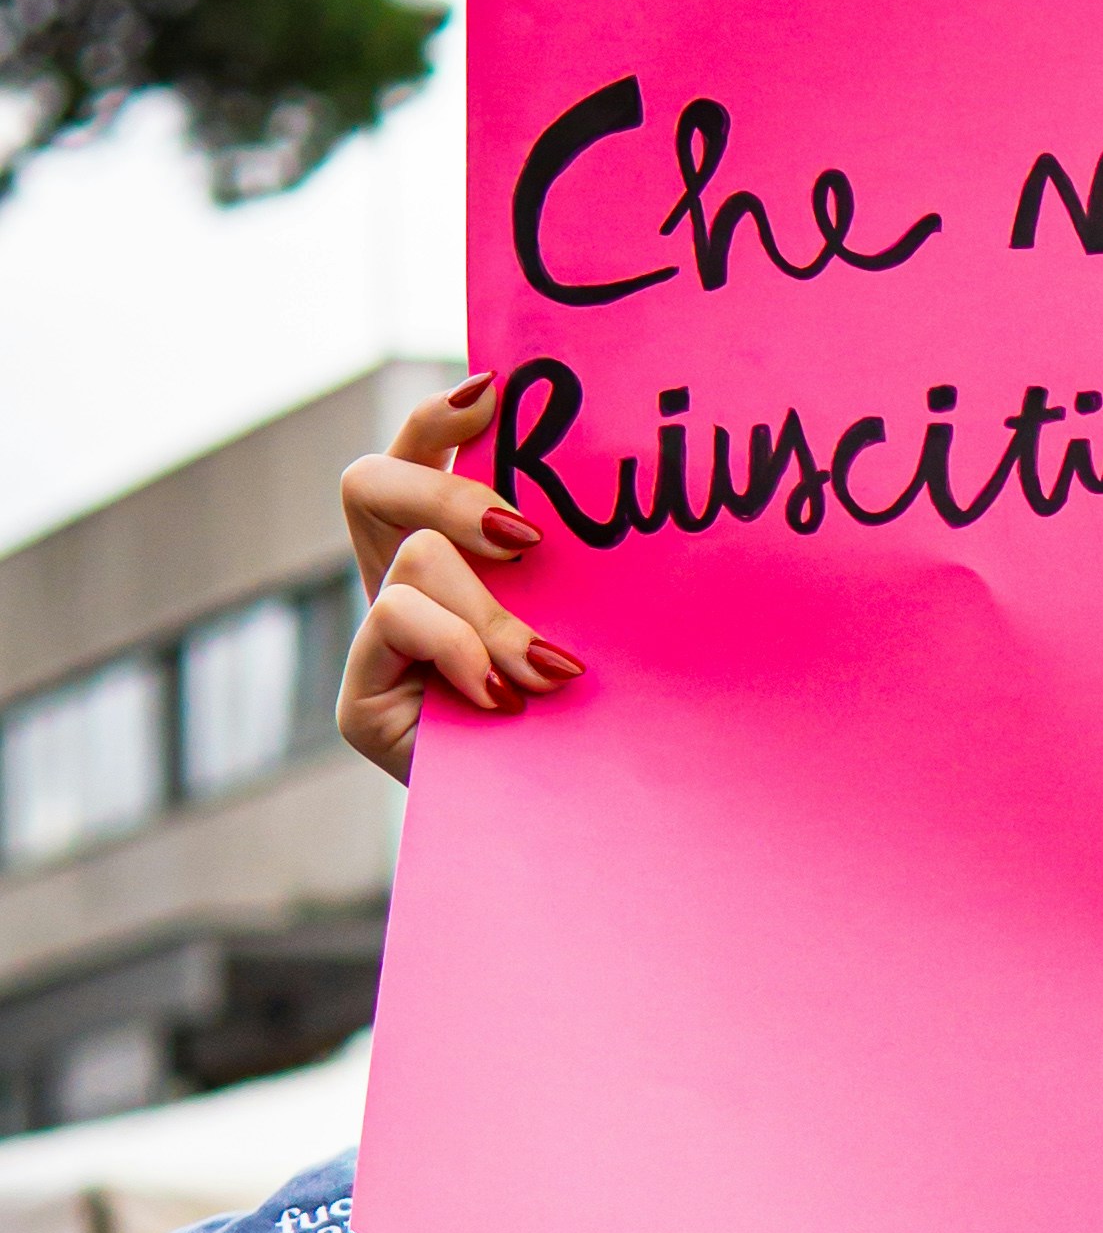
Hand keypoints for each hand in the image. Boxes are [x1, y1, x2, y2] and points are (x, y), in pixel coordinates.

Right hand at [335, 380, 585, 782]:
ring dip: (490, 610)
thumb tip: (613, 490)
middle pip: (373, 483)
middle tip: (528, 540)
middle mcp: (402, 591)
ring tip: (547, 668)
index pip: (417, 456)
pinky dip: (459, 648)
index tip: (498, 392)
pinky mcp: (360, 699)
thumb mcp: (593, 626)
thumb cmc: (599, 727)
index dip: (440, 419)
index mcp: (451, 559)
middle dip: (451, 494)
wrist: (579, 840)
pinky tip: (502, 696)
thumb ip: (573, 569)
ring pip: (413, 558)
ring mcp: (375, 645)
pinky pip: (396, 618)